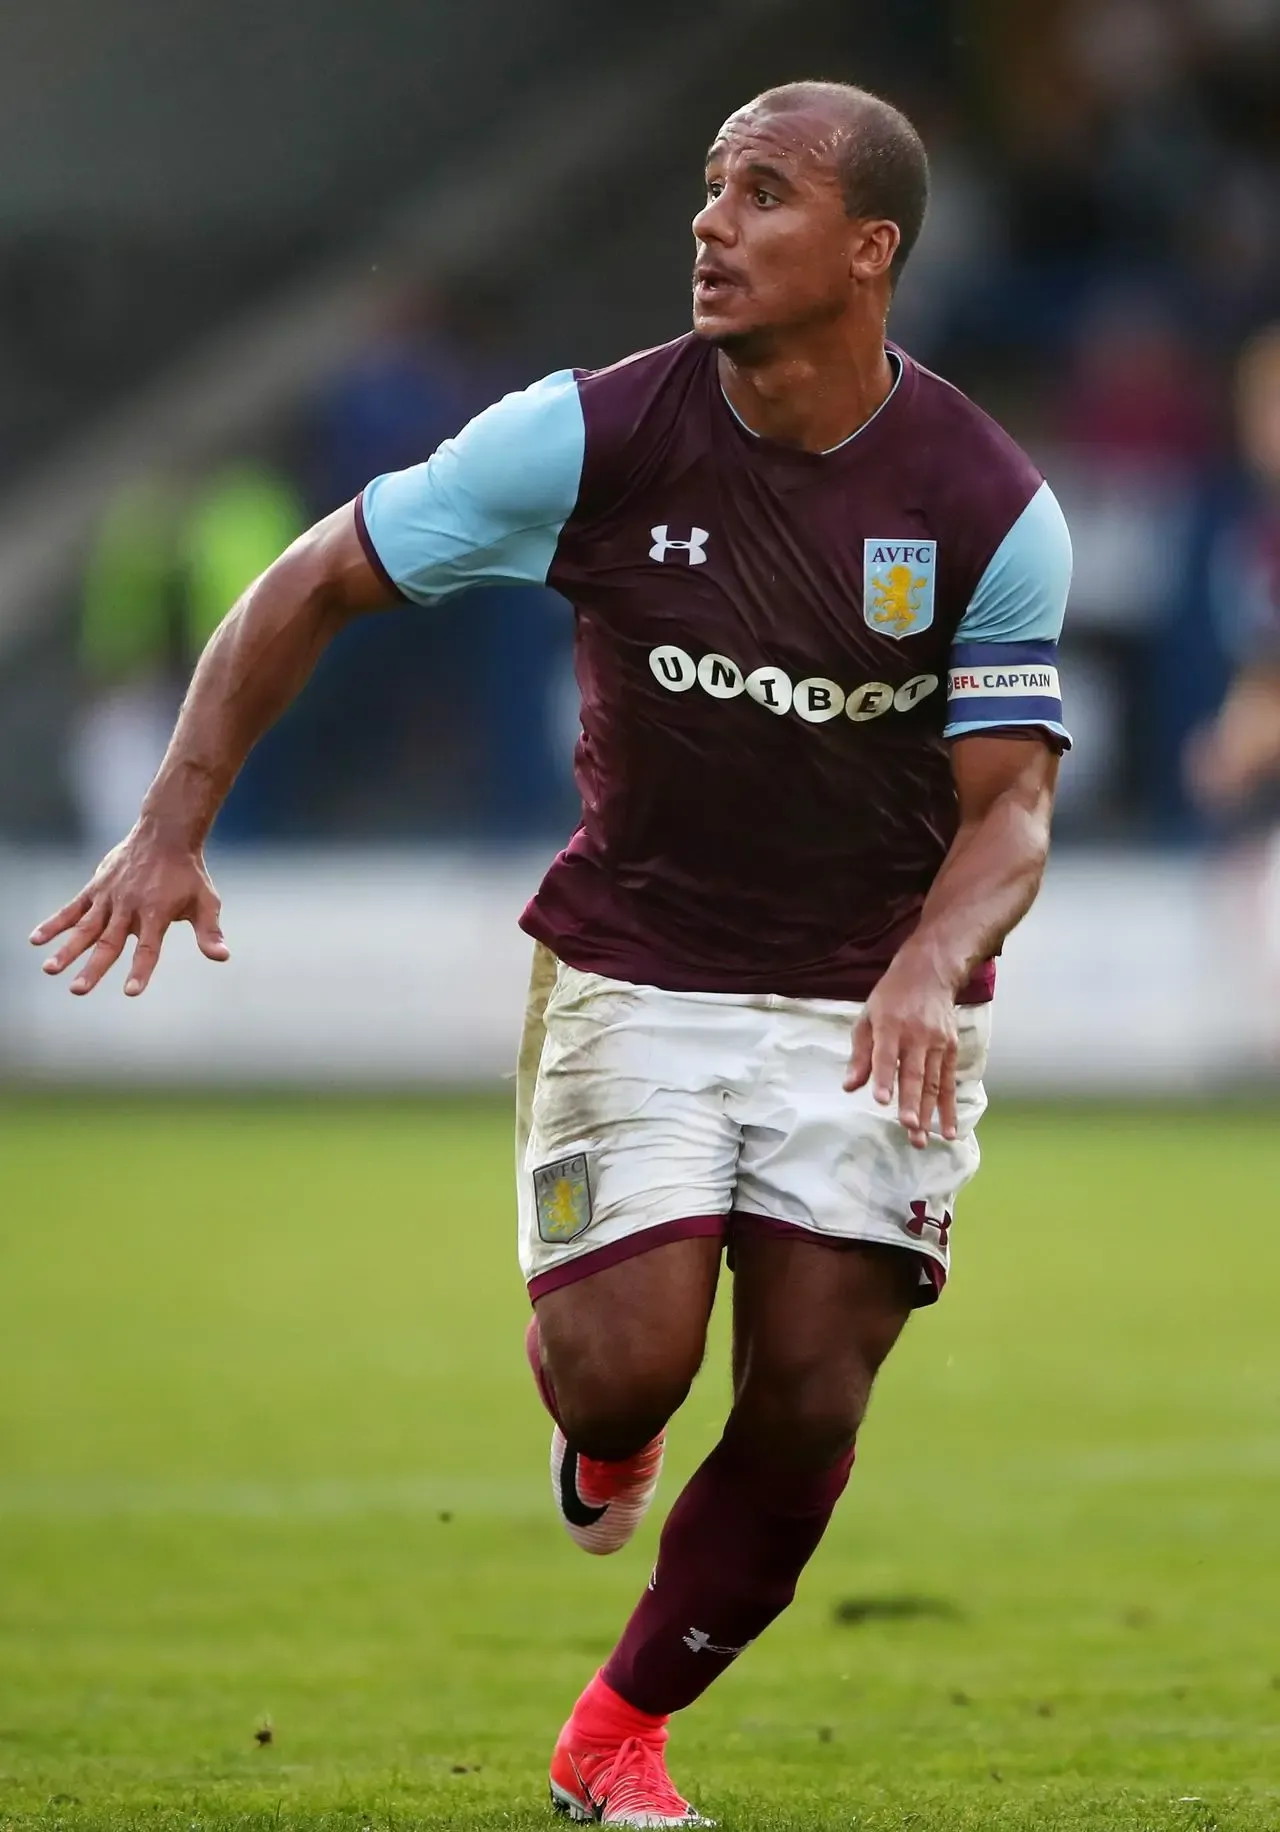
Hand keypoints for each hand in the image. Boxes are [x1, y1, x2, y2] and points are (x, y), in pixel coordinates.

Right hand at [29, 823, 228, 996]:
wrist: (166, 833)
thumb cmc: (188, 873)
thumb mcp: (206, 901)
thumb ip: (210, 931)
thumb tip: (222, 957)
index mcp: (156, 913)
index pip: (149, 948)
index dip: (141, 970)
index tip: (131, 991)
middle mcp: (129, 907)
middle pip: (109, 942)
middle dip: (93, 967)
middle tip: (77, 989)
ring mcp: (109, 897)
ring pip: (85, 928)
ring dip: (67, 949)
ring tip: (49, 970)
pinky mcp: (96, 888)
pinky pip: (72, 908)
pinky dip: (55, 923)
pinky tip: (36, 939)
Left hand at [844, 956, 958, 1149]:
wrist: (929, 974)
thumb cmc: (891, 998)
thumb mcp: (867, 1017)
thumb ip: (859, 1054)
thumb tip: (849, 1086)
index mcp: (890, 1025)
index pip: (886, 1055)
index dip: (883, 1077)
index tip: (880, 1099)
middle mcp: (917, 1035)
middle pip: (914, 1073)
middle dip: (911, 1102)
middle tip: (907, 1127)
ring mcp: (937, 1043)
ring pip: (933, 1083)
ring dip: (928, 1113)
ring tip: (922, 1139)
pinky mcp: (951, 1049)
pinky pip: (949, 1083)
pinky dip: (949, 1108)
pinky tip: (947, 1130)